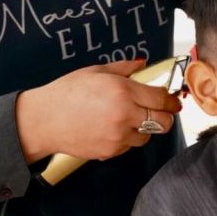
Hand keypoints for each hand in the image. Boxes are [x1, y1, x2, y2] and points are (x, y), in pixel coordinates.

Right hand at [16, 59, 182, 162]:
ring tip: (128, 119)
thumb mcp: (95, 71)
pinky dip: (126, 138)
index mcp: (123, 91)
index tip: (172, 100)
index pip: (161, 98)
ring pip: (147, 136)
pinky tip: (111, 128)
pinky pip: (129, 146)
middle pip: (163, 122)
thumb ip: (124, 68)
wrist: (44, 120)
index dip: (171, 100)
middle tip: (159, 111)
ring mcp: (118, 136)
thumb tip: (143, 63)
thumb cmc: (66, 92)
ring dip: (144, 128)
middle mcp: (124, 114)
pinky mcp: (110, 152)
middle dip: (165, 117)